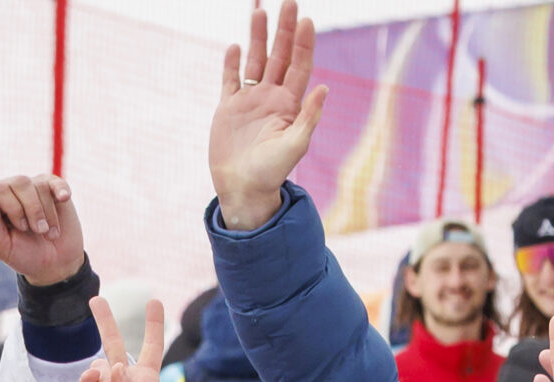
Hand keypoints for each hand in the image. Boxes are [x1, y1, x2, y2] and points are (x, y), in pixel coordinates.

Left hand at [0, 173, 86, 287]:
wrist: (55, 265)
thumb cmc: (24, 256)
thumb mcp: (3, 247)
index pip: (0, 190)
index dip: (14, 209)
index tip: (22, 229)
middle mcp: (11, 190)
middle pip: (20, 183)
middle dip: (32, 211)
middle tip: (39, 231)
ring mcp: (32, 187)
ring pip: (39, 185)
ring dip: (47, 213)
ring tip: (49, 233)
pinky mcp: (53, 189)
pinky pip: (56, 182)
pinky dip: (60, 190)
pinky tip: (63, 199)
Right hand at [80, 293, 164, 381]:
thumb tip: (115, 367)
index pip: (151, 349)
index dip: (153, 326)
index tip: (153, 301)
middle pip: (115, 345)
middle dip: (106, 322)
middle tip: (96, 301)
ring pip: (100, 364)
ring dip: (105, 374)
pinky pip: (87, 381)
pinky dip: (90, 378)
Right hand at [210, 2, 328, 232]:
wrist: (243, 190)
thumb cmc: (271, 174)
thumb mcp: (294, 146)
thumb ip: (309, 117)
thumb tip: (324, 87)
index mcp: (289, 105)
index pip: (299, 66)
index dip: (304, 43)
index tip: (307, 20)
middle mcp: (271, 98)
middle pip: (279, 56)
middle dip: (284, 30)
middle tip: (288, 2)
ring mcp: (249, 101)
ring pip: (255, 60)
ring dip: (258, 37)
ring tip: (259, 11)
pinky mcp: (229, 109)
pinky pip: (231, 79)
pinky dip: (232, 63)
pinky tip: (235, 46)